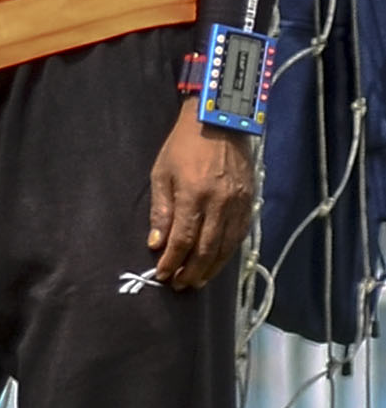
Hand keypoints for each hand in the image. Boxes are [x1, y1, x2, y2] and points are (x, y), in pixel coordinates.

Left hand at [147, 101, 256, 288]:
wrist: (220, 122)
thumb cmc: (182, 147)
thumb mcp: (161, 174)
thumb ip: (161, 211)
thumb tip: (156, 244)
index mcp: (194, 195)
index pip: (183, 239)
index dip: (173, 261)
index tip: (163, 275)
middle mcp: (220, 203)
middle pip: (207, 248)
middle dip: (192, 271)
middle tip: (179, 285)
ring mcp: (239, 203)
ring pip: (227, 245)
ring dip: (212, 267)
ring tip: (197, 281)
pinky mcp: (251, 201)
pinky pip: (240, 234)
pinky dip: (228, 252)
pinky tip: (218, 262)